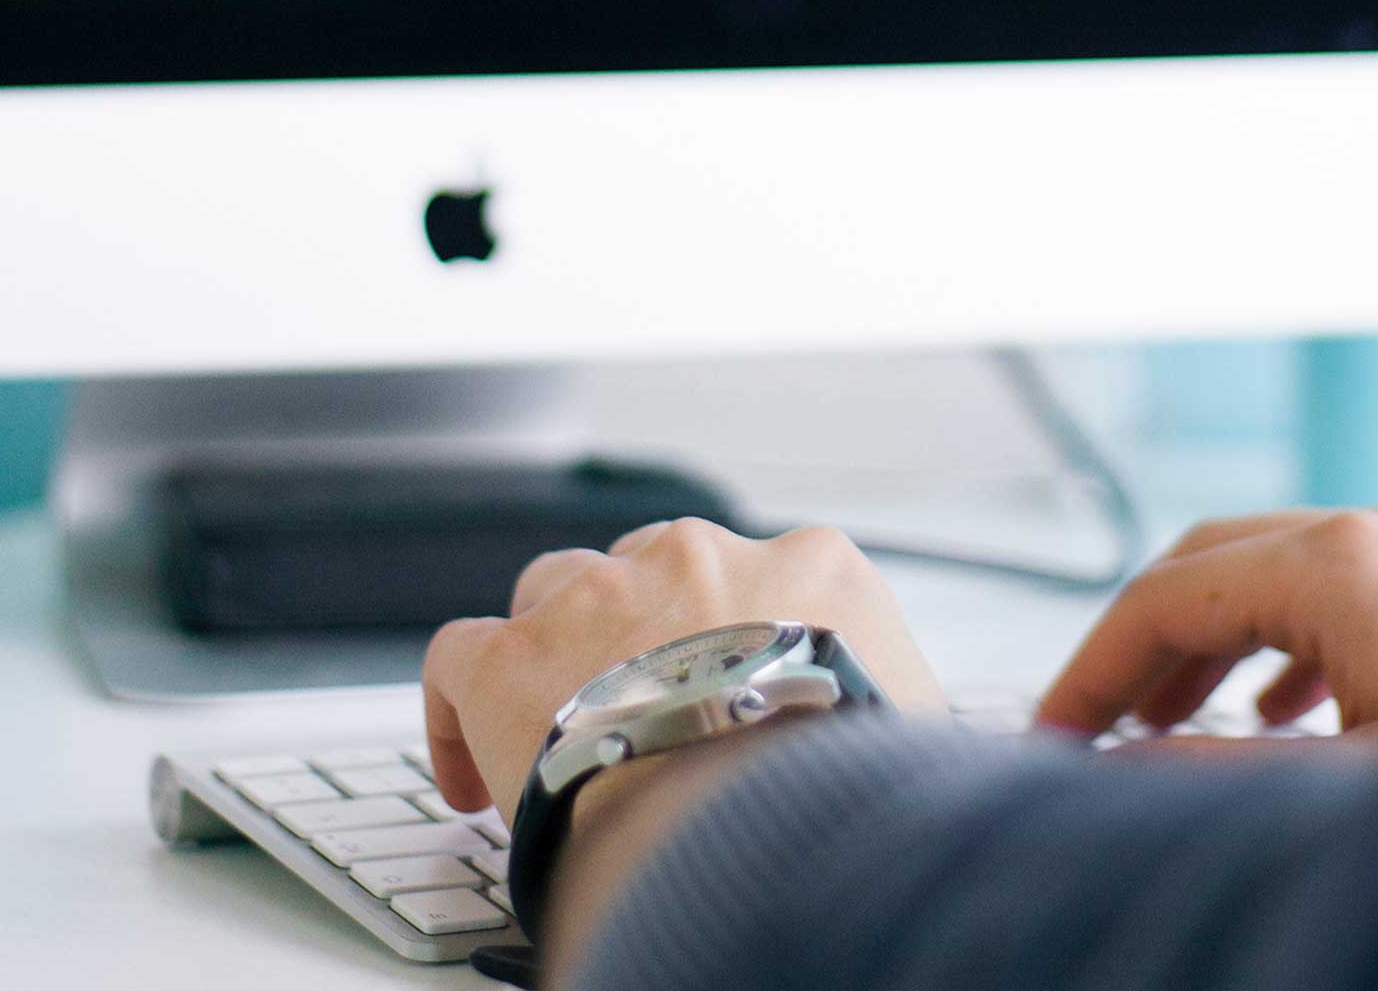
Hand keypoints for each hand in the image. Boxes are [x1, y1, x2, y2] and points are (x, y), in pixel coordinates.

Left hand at [423, 517, 947, 823]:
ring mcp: (600, 597)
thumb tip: (916, 745)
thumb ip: (902, 708)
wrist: (769, 817)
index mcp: (813, 571)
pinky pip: (458, 655)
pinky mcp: (511, 655)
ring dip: (552, 650)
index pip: (770, 576)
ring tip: (555, 729)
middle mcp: (702, 559)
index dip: (738, 635)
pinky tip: (471, 778)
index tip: (723, 691)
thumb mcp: (921, 730)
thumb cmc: (855, 788)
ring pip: (553, 591)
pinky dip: (456, 708)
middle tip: (641, 709)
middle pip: (652, 568)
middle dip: (640, 626)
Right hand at [1035, 504, 1377, 741]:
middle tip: (1094, 720)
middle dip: (1139, 645)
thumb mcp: (1349, 793)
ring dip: (1209, 642)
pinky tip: (1278, 706)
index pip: (1161, 601)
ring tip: (1167, 716)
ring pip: (1275, 572)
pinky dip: (1286, 640)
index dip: (1090, 671)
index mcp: (1344, 568)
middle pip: (1207, 566)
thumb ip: (1213, 775)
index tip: (1054, 734)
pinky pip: (1345, 589)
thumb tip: (1112, 771)